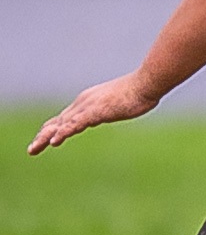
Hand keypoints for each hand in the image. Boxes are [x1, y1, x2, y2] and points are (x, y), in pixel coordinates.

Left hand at [28, 72, 160, 154]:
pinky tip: (55, 141)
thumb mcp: (118, 104)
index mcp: (88, 101)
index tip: (43, 140)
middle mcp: (83, 103)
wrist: (146, 83)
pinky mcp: (96, 111)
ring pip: (62, 125)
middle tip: (31, 150)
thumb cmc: (138, 92)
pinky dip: (63, 132)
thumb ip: (110, 109)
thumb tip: (112, 111)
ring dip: (46, 137)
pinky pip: (75, 124)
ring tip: (34, 149)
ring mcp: (88, 107)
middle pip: (58, 122)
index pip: (65, 118)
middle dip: (43, 136)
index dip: (52, 129)